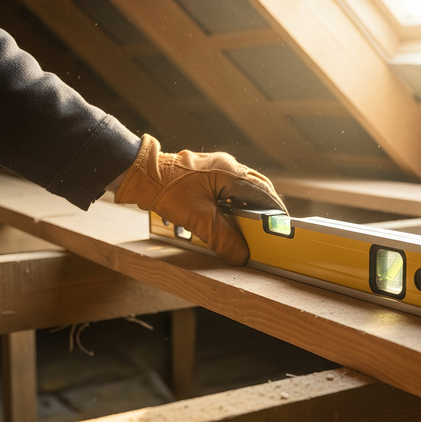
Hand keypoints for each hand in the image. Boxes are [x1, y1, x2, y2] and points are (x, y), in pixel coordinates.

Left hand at [114, 134, 285, 264]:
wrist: (138, 173)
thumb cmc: (167, 190)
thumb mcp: (198, 219)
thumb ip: (223, 238)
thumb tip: (242, 256)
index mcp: (231, 172)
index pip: (263, 194)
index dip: (275, 213)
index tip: (282, 228)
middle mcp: (228, 165)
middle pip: (257, 188)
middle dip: (265, 208)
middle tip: (270, 228)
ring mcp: (217, 166)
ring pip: (244, 187)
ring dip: (250, 206)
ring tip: (252, 225)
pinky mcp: (207, 171)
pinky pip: (230, 186)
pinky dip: (236, 202)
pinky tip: (231, 216)